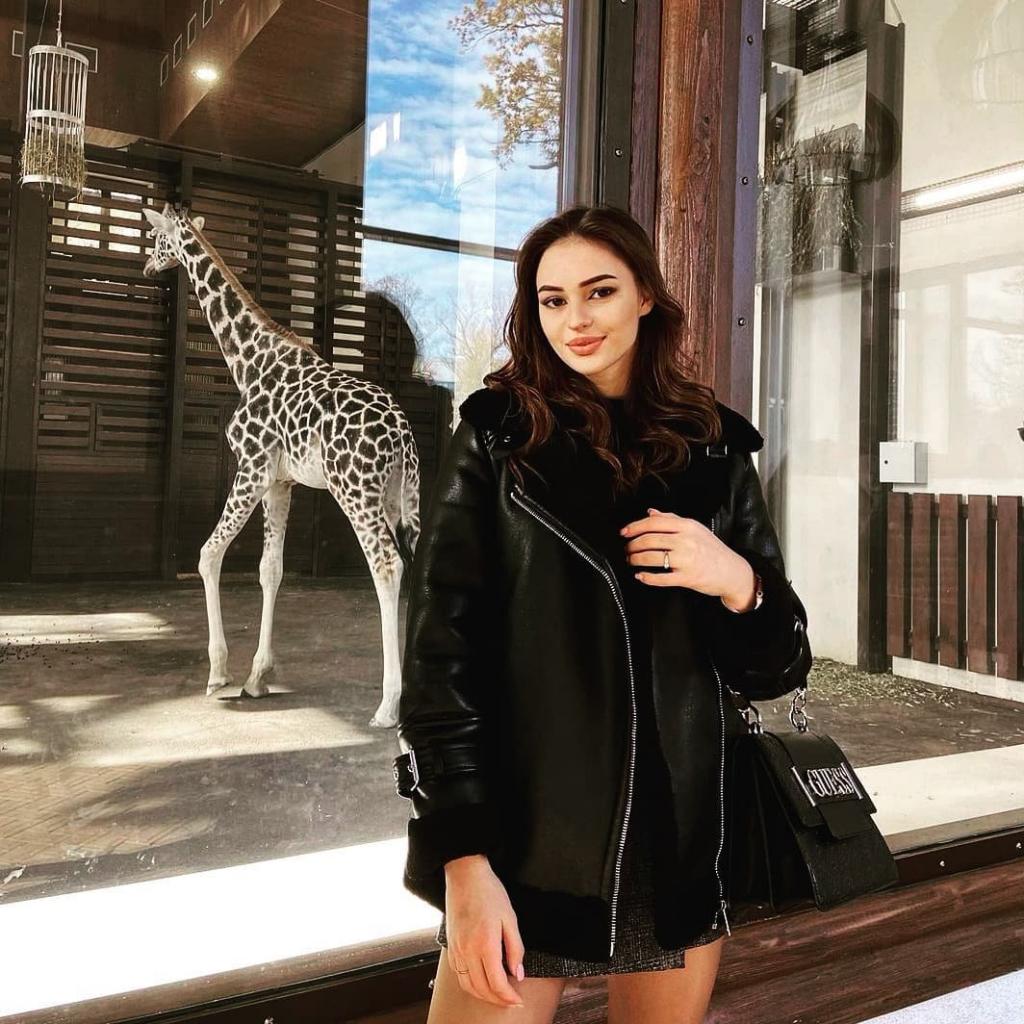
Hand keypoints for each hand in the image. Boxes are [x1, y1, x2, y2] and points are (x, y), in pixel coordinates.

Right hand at [444, 857, 525, 1006]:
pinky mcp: (450, 945)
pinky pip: (459, 975)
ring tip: (497, 996)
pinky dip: (470, 985)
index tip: (518, 1000)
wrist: (465, 874)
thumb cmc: (488, 891)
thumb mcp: (510, 918)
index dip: (509, 997)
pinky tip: (480, 981)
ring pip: (468, 986)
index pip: (497, 983)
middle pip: (482, 989)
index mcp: (485, 944)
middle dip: (498, 1000)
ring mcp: (457, 949)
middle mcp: (467, 950)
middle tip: (510, 1001)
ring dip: (483, 996)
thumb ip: (515, 948)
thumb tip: (518, 972)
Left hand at [620, 507, 756, 609]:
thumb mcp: (695, 529)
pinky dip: (646, 577)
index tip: (624, 532)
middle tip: (627, 549)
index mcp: (687, 526)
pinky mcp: (687, 578)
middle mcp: (686, 541)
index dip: (634, 527)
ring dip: (636, 559)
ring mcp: (686, 560)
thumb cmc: (712, 549)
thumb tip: (651, 512)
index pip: (653, 523)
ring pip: (651, 557)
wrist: (732, 571)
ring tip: (631, 560)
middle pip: (649, 540)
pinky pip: (660, 578)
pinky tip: (640, 575)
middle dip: (632, 545)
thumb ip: (672, 519)